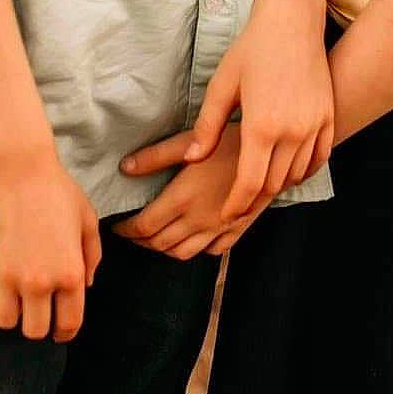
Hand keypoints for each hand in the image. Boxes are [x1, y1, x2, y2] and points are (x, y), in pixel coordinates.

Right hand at [0, 146, 99, 339]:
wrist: (16, 167)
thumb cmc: (55, 189)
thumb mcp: (87, 219)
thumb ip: (91, 256)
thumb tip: (85, 286)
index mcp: (70, 273)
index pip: (69, 323)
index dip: (65, 330)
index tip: (59, 328)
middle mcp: (39, 282)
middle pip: (35, 331)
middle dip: (38, 323)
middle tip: (35, 309)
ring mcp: (6, 278)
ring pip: (6, 322)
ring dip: (11, 311)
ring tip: (12, 293)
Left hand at [112, 125, 268, 259]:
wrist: (275, 151)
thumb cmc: (231, 139)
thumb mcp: (189, 142)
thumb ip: (155, 156)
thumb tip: (125, 167)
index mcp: (182, 199)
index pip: (144, 227)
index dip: (126, 229)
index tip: (117, 225)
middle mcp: (198, 220)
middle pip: (159, 244)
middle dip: (140, 241)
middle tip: (131, 231)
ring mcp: (219, 228)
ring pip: (182, 253)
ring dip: (163, 249)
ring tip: (155, 236)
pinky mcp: (238, 229)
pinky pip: (211, 251)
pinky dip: (196, 249)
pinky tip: (191, 236)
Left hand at [125, 0, 333, 219]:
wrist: (292, 21)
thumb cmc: (252, 49)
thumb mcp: (222, 86)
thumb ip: (207, 127)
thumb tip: (191, 158)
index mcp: (261, 126)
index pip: (249, 183)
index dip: (236, 204)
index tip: (226, 213)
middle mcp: (292, 131)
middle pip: (272, 184)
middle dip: (253, 197)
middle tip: (238, 202)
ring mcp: (314, 125)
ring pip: (296, 174)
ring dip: (277, 184)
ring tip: (260, 184)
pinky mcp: (327, 118)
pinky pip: (318, 159)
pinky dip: (303, 170)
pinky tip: (288, 168)